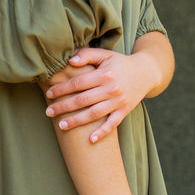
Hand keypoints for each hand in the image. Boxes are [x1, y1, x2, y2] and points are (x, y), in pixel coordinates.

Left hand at [44, 46, 160, 143]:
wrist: (146, 72)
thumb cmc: (120, 63)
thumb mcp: (105, 54)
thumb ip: (87, 55)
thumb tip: (69, 61)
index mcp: (104, 74)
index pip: (78, 83)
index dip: (62, 89)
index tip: (49, 93)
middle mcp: (111, 89)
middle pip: (83, 100)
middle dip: (64, 106)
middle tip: (48, 112)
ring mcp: (118, 101)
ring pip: (94, 114)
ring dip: (77, 121)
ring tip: (61, 125)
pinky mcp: (124, 111)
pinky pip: (113, 124)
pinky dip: (102, 133)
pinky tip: (90, 140)